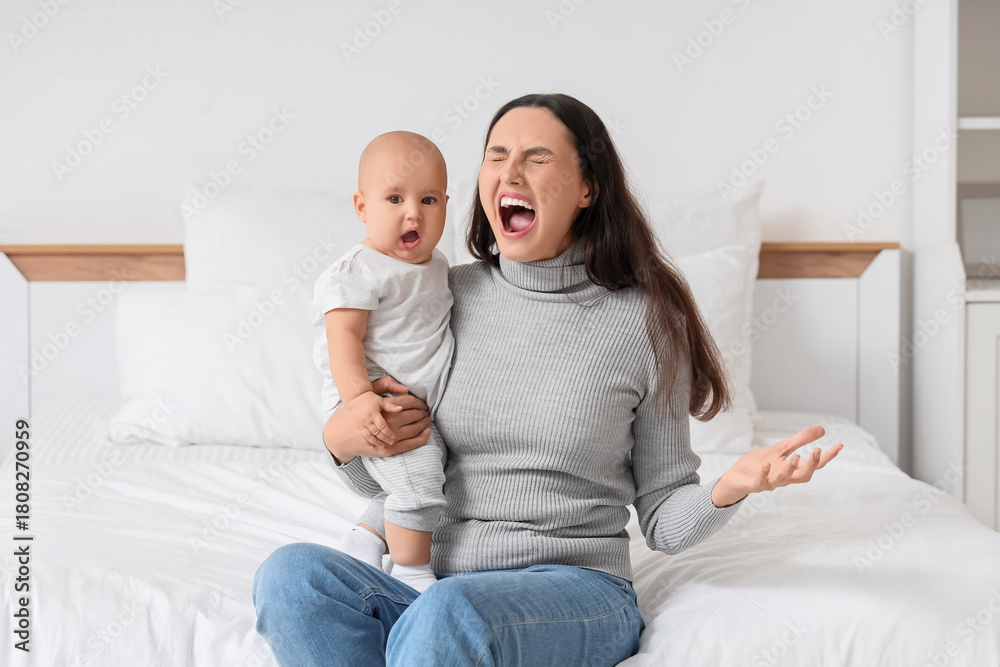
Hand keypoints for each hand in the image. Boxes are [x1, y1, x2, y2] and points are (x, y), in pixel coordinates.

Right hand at [323, 376, 430, 463]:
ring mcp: (388, 436)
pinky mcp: (388, 448)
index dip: (419, 402)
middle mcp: (387, 421)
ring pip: (413, 430)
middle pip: (413, 415)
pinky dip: (420, 440)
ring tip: (427, 421)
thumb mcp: (370, 392)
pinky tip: (426, 434)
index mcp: (384, 407)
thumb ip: (387, 386)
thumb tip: (405, 388)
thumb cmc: (359, 409)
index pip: (408, 402)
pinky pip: (408, 445)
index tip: (424, 403)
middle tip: (428, 412)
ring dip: (423, 425)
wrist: (344, 432)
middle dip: (423, 413)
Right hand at [345, 390, 403, 446]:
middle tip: (391, 442)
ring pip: (369, 436)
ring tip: (382, 446)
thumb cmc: (370, 399)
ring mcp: (361, 424)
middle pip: (376, 432)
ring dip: (376, 442)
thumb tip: (401, 408)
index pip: (381, 425)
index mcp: (373, 414)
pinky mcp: (358, 426)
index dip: (387, 432)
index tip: (393, 436)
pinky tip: (371, 446)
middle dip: (384, 438)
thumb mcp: (381, 401)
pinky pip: (362, 436)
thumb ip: (390, 406)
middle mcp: (366, 420)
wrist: (355, 399)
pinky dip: (367, 441)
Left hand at [711, 426, 843, 507]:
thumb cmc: (760, 463)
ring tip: (796, 457)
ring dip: (790, 469)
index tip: (839, 445)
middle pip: (803, 475)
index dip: (827, 457)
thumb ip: (800, 440)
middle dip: (811, 464)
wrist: (736, 477)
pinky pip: (760, 482)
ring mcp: (769, 482)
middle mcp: (784, 478)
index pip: (814, 465)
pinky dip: (764, 475)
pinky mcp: (753, 484)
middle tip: (817, 450)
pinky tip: (766, 465)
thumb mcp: (781, 448)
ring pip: (783, 480)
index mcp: (792, 468)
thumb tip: (822, 429)